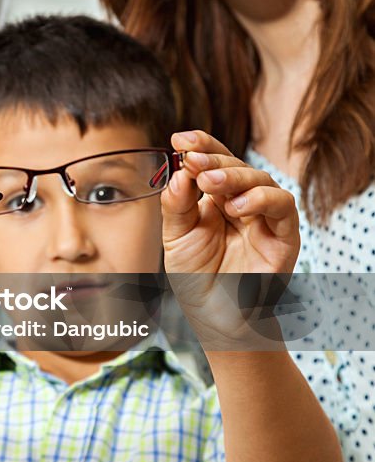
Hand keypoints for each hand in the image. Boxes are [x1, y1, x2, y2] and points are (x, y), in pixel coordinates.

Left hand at [161, 130, 299, 346]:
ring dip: (234, 176)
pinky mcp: (284, 238)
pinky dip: (260, 200)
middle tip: (192, 159)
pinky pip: (283, 207)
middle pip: (236, 166)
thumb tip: (179, 172)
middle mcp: (243, 204)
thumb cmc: (198, 280)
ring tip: (209, 182)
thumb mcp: (176, 238)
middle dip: (213, 159)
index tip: (179, 139)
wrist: (217, 321)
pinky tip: (235, 208)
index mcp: (217, 200)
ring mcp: (265, 219)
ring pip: (262, 180)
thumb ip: (176, 205)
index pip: (214, 163)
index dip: (201, 146)